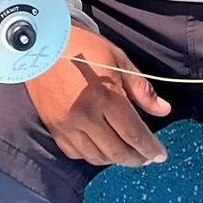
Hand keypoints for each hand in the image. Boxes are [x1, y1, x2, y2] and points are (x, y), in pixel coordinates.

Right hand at [24, 26, 170, 166]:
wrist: (39, 43)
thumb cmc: (82, 46)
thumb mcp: (117, 59)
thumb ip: (141, 88)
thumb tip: (163, 110)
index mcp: (105, 96)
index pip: (133, 134)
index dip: (150, 149)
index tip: (161, 156)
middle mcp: (85, 116)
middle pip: (117, 151)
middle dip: (136, 159)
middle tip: (147, 158)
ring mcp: (66, 124)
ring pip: (96, 157)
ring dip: (115, 159)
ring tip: (126, 152)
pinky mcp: (53, 127)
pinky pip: (76, 153)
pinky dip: (92, 155)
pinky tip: (101, 147)